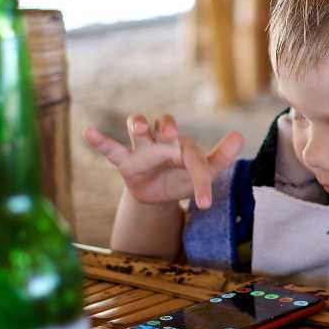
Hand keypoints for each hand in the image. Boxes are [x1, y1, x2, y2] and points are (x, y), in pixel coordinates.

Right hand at [83, 114, 242, 208]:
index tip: (204, 204)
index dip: (200, 179)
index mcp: (184, 144)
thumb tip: (239, 135)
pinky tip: (88, 131)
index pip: (194, 156)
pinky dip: (100, 141)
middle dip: (167, 127)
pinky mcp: (125, 161)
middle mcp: (163, 141)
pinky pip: (111, 149)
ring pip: (138, 129)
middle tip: (172, 132)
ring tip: (141, 126)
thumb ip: (221, 157)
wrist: (161, 193)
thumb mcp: (203, 173)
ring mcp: (143, 149)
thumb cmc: (184, 177)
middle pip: (164, 125)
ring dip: (140, 125)